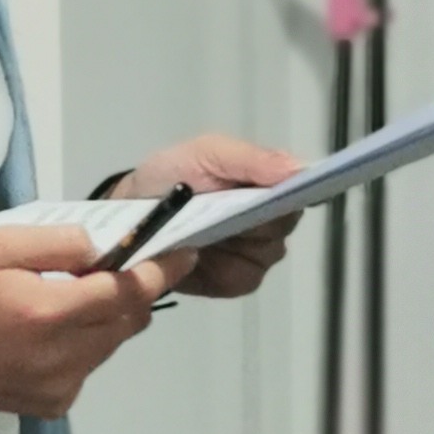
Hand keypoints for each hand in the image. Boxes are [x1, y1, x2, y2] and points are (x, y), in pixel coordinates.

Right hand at [0, 225, 169, 419]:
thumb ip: (53, 242)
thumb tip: (101, 249)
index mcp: (48, 313)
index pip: (127, 291)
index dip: (160, 271)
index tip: (183, 252)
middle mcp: (63, 357)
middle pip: (127, 321)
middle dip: (133, 291)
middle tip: (121, 265)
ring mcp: (60, 386)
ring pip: (110, 344)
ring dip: (106, 317)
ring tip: (72, 295)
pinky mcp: (52, 404)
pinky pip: (88, 366)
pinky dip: (84, 344)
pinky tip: (50, 331)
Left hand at [107, 132, 300, 299]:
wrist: (131, 215)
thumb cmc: (170, 176)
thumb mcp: (204, 154)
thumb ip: (249, 158)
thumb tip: (299, 168)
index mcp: (266, 180)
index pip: (301, 187)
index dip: (302, 190)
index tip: (293, 193)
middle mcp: (270, 217)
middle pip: (284, 223)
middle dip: (255, 217)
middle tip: (221, 209)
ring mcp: (256, 251)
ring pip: (268, 253)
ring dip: (234, 243)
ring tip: (202, 230)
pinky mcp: (236, 279)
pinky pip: (244, 277)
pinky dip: (220, 268)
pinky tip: (198, 255)